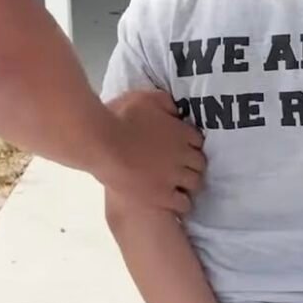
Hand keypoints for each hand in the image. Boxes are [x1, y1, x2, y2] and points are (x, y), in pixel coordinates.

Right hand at [103, 91, 203, 214]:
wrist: (102, 144)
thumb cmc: (119, 118)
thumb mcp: (144, 98)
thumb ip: (164, 102)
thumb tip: (176, 110)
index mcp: (181, 132)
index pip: (199, 142)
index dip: (190, 145)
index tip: (183, 148)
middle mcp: (183, 155)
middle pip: (200, 164)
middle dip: (193, 165)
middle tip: (181, 166)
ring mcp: (173, 177)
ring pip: (195, 184)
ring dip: (188, 183)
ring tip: (178, 184)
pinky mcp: (162, 196)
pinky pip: (183, 203)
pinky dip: (180, 202)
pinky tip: (172, 199)